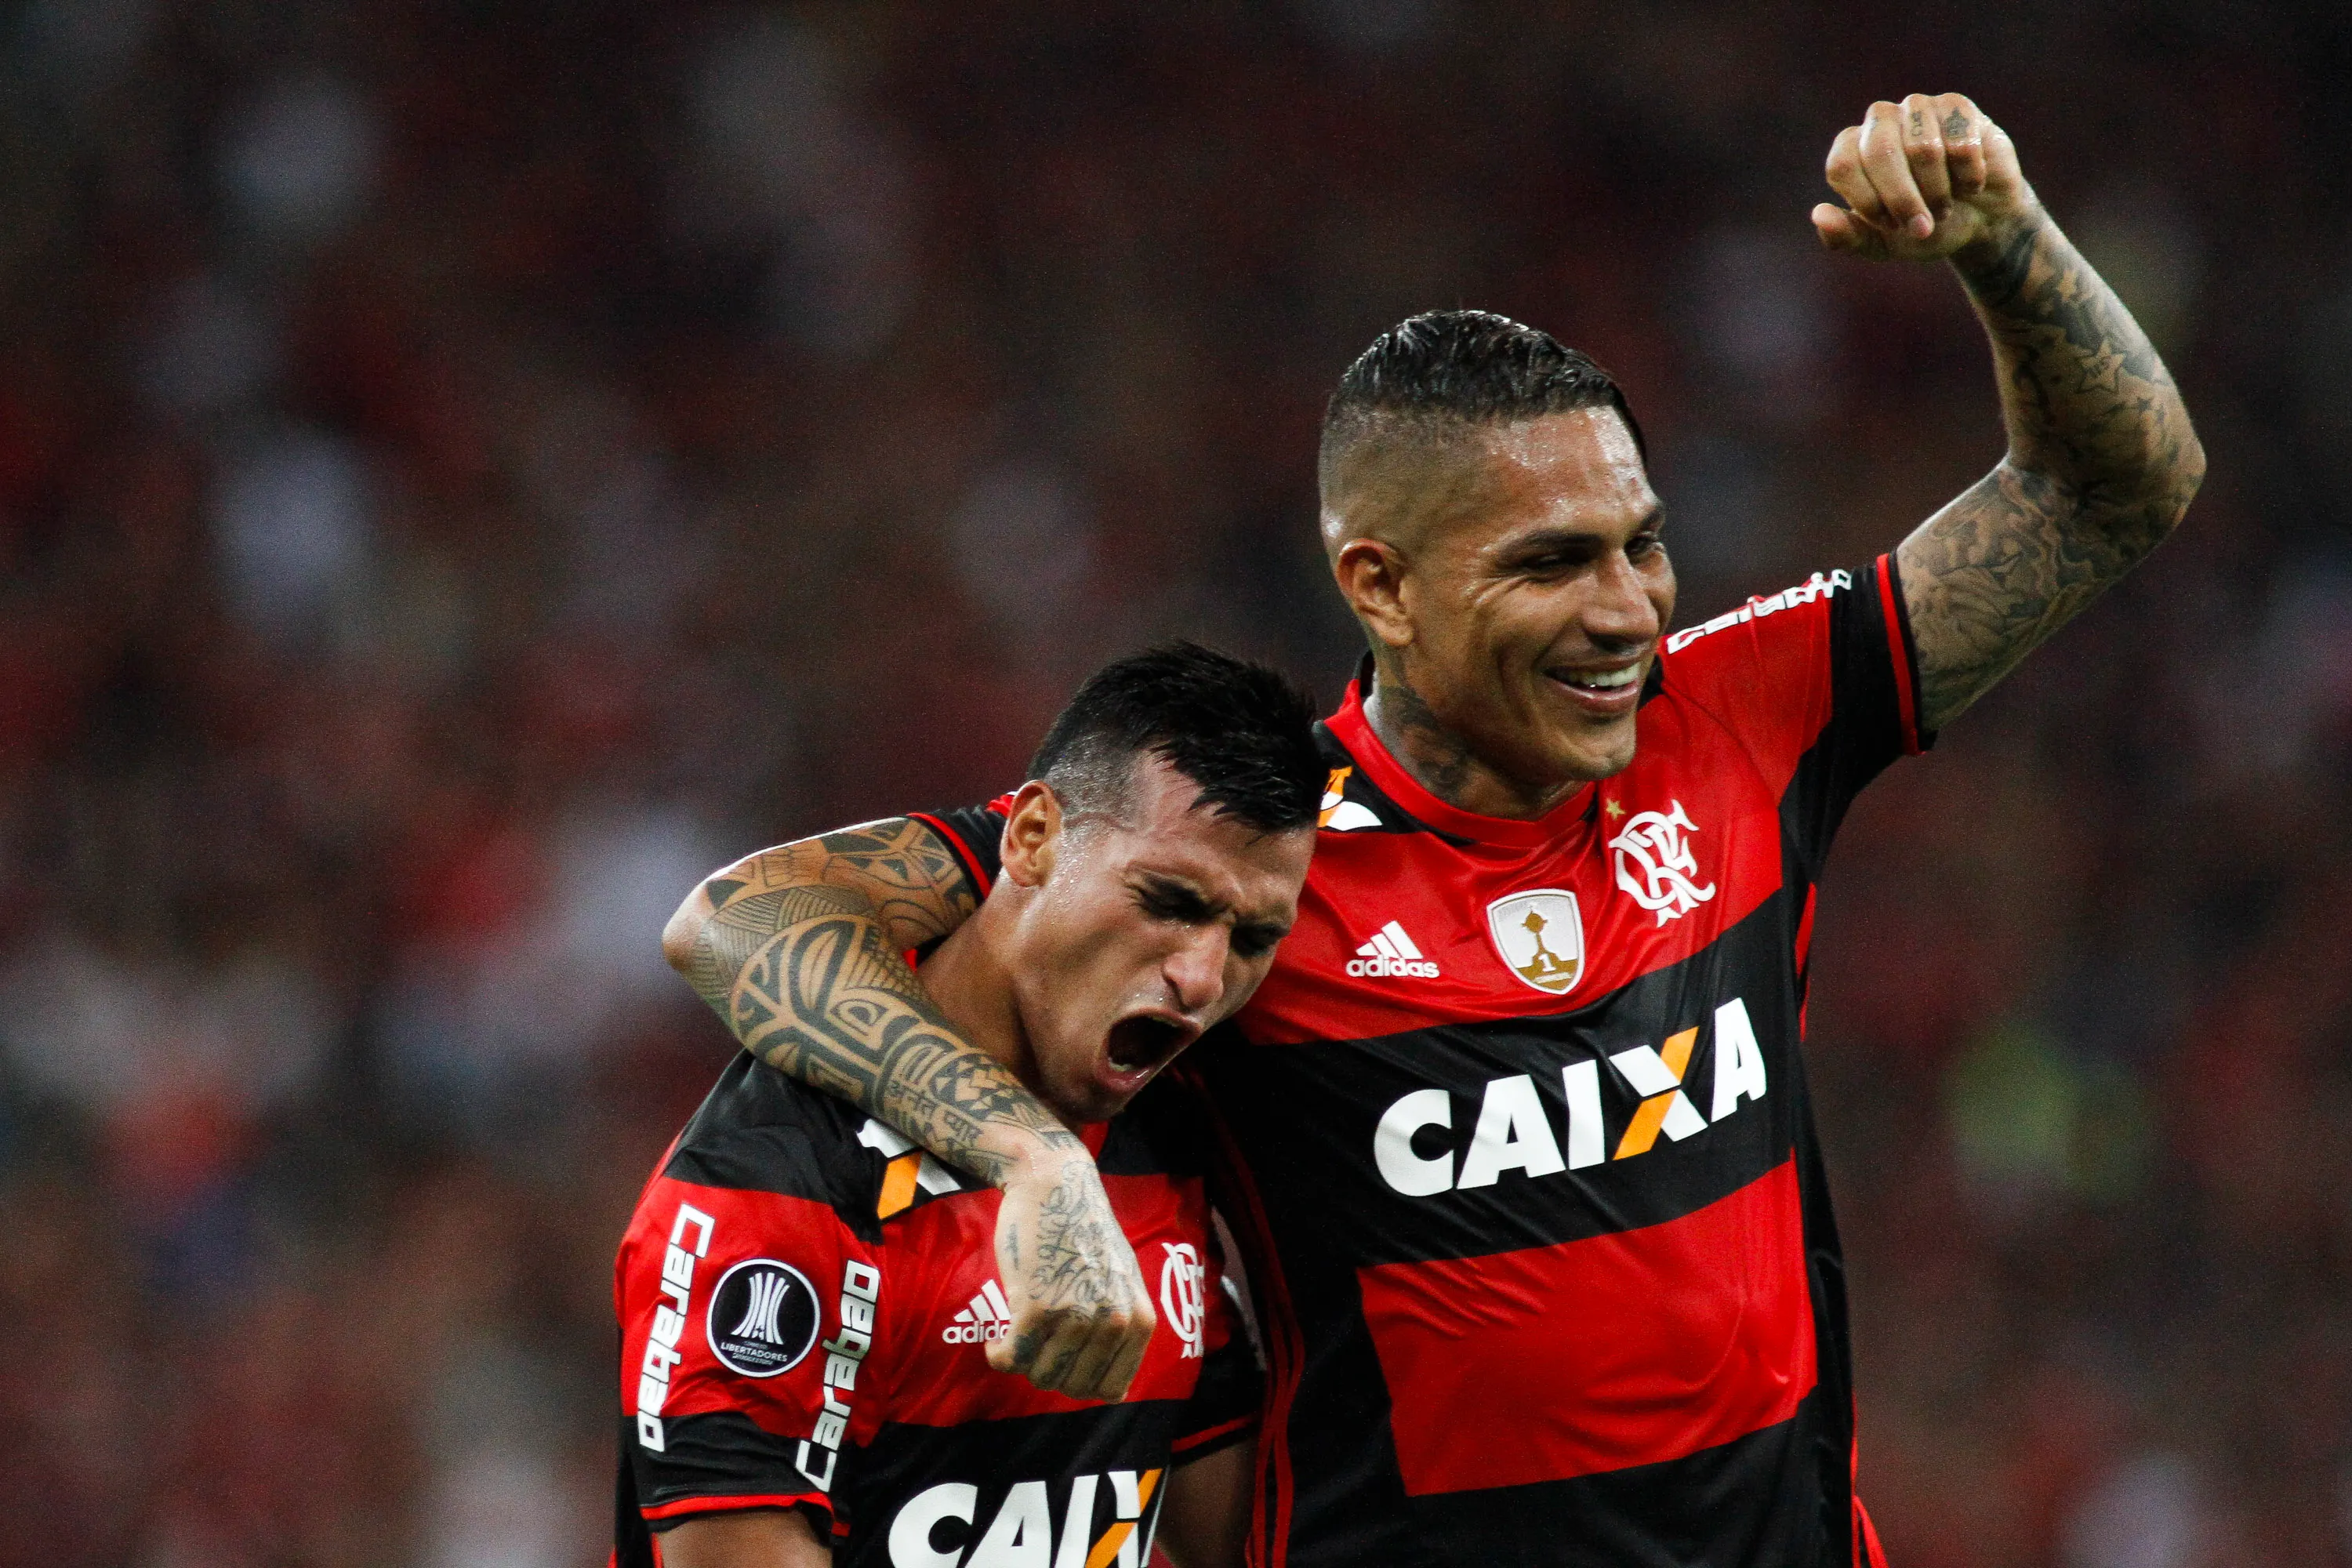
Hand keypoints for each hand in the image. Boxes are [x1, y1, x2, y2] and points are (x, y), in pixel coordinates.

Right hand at [987, 1150, 1157, 1400]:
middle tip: (1032, 1348)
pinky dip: (999, 1356)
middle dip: (1047, 1373)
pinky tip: (996, 1341)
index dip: (1078, 1384)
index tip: (1059, 1365)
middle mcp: (1112, 1323)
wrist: (1054, 1185)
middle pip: (1071, 1386)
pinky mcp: (1037, 1308)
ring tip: (1014, 1338)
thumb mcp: (1123, 1281)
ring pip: (1040, 1375)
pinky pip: (1012, 1358)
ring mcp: (1076, 1316)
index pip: (1109, 1390)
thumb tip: (1114, 1393)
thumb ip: (1122, 1331)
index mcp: (1138, 1321)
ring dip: (1021, 1363)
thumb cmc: (1083, 1231)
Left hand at [1812, 93, 2039, 263]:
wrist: (1979, 222)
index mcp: (1850, 149)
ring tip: (1944, 205)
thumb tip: (1818, 214)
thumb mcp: (1880, 244)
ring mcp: (1919, 108)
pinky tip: (1970, 184)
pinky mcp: (1958, 108)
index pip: (1843, 166)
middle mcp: (1880, 121)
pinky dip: (1968, 176)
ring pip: (1923, 147)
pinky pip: (1961, 142)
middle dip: (1903, 199)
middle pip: (1880, 152)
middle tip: (1922, 227)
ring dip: (1938, 190)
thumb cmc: (1922, 229)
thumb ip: (1846, 236)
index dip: (1868, 201)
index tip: (1890, 226)